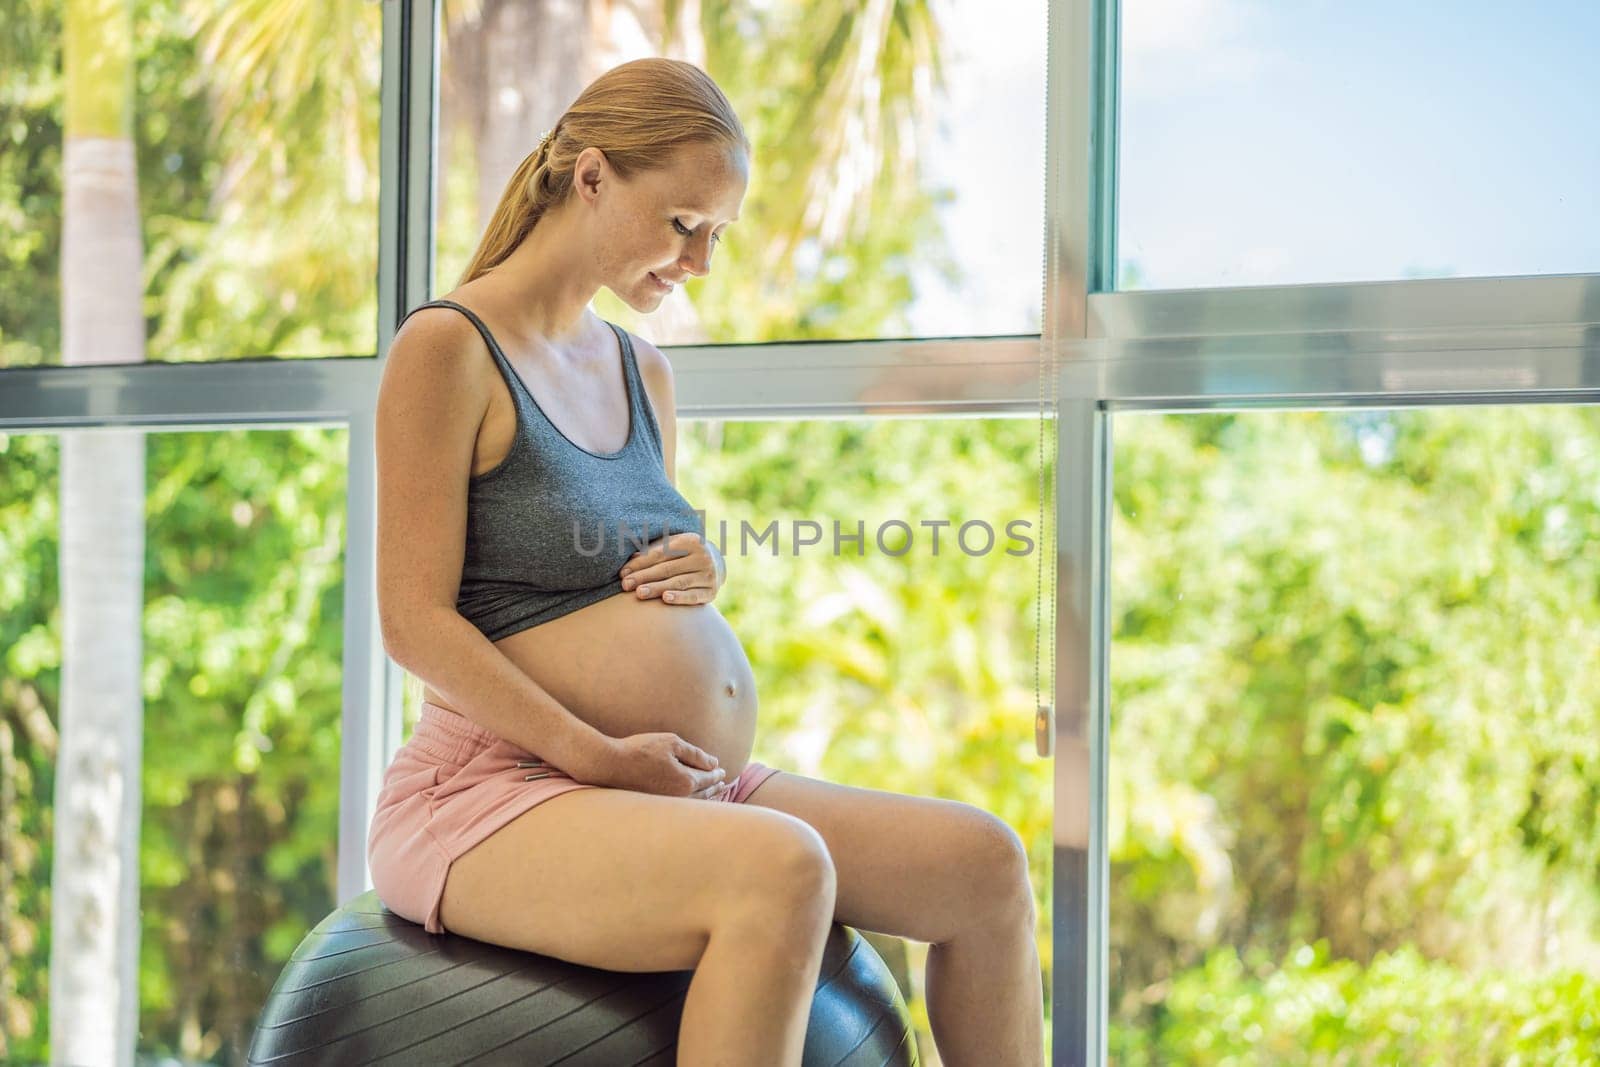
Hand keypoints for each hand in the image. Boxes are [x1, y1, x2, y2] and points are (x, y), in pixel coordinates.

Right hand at [566, 732, 730, 798]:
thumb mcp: (671, 743)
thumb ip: (695, 754)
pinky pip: (681, 806)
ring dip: (706, 798)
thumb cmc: (641, 750)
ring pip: (693, 804)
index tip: (723, 771)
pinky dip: (692, 803)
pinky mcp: (656, 806)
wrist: (611, 765)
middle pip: (704, 794)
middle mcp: (679, 798)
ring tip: (714, 794)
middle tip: (724, 784)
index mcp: (686, 782)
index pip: (708, 778)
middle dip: (715, 788)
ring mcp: (667, 805)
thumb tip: (714, 763)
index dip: (717, 774)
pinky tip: (691, 799)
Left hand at [619, 531, 721, 604]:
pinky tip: (665, 599)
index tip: (623, 573)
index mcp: (691, 541)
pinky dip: (679, 598)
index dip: (640, 563)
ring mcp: (708, 575)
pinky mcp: (711, 592)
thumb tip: (628, 562)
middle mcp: (702, 556)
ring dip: (657, 588)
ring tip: (639, 593)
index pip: (661, 553)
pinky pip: (693, 596)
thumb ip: (652, 551)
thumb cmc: (684, 554)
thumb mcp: (672, 546)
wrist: (715, 565)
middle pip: (667, 568)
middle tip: (626, 585)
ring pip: (678, 582)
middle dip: (644, 577)